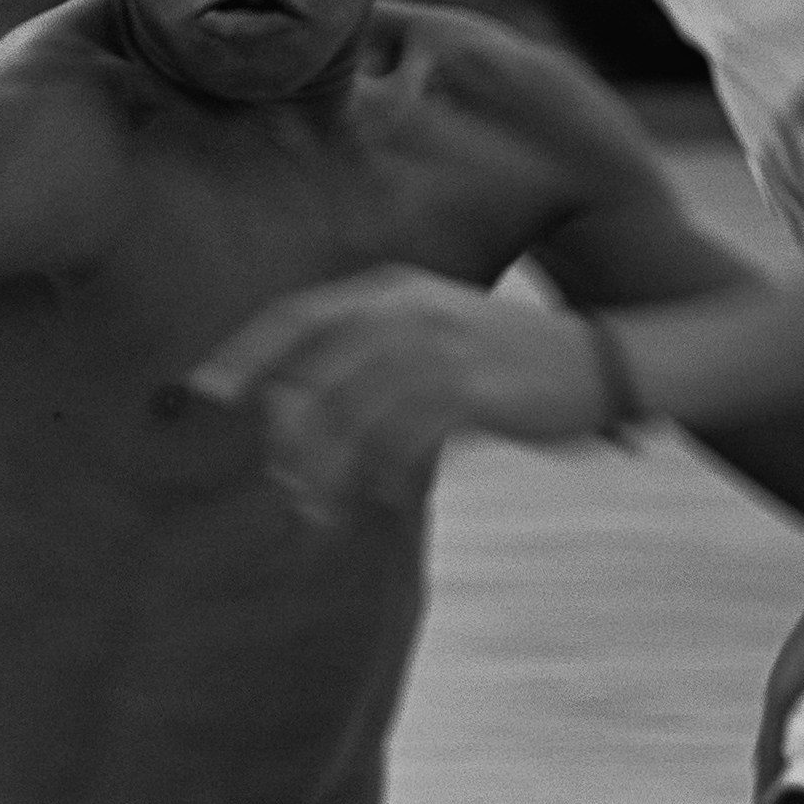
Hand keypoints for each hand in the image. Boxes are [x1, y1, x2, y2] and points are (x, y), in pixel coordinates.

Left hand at [177, 267, 613, 520]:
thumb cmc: (507, 359)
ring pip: (354, 417)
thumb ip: (373, 356)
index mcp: (390, 290)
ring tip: (317, 512)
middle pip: (316, 376)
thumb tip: (301, 408)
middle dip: (289, 438)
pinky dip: (384, 475)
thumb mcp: (436, 332)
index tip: (204, 391)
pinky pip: (404, 441)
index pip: (297, 316)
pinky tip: (381, 500)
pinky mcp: (470, 389)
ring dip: (329, 472)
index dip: (245, 353)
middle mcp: (407, 309)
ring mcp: (439, 346)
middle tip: (278, 485)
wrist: (600, 360)